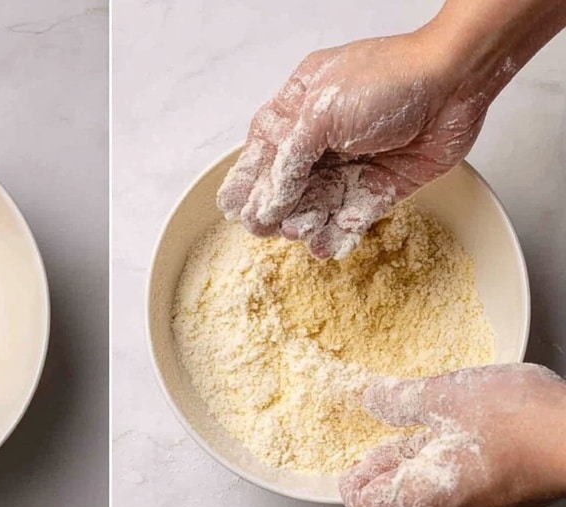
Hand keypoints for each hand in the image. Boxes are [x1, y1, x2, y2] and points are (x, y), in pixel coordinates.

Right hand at [217, 30, 495, 257]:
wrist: (454, 84)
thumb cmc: (387, 80)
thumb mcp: (321, 112)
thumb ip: (289, 159)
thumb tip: (265, 202)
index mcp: (301, 108)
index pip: (263, 150)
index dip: (247, 181)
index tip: (232, 209)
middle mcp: (323, 140)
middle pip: (287, 186)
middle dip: (275, 210)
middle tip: (264, 228)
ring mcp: (350, 165)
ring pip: (317, 206)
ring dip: (306, 224)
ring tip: (301, 231)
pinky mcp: (379, 188)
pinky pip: (351, 219)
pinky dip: (339, 235)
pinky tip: (328, 246)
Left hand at [339, 364, 565, 506]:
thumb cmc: (524, 422)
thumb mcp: (448, 396)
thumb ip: (400, 400)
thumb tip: (372, 398)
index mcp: (423, 498)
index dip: (352, 484)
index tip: (353, 461)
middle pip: (395, 501)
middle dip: (388, 467)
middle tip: (390, 436)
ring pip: (429, 496)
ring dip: (422, 464)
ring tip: (434, 428)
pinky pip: (458, 495)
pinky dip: (451, 470)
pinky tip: (464, 438)